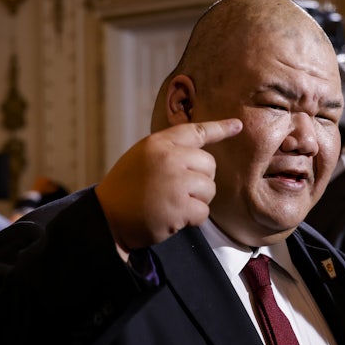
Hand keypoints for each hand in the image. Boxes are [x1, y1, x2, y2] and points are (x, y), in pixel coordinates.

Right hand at [95, 118, 242, 250]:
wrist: (106, 218)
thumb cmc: (125, 190)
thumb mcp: (142, 158)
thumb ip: (168, 152)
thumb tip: (200, 157)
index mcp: (158, 143)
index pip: (196, 131)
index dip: (220, 128)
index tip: (238, 125)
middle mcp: (169, 157)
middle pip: (210, 165)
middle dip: (200, 181)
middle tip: (177, 191)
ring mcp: (175, 181)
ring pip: (210, 189)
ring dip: (196, 201)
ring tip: (171, 204)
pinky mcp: (179, 206)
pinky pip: (204, 212)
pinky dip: (192, 219)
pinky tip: (173, 218)